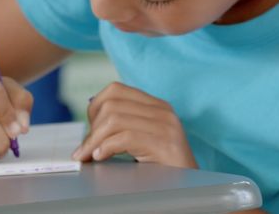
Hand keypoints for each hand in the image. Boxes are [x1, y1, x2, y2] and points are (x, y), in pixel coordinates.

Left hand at [71, 81, 196, 168]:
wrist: (191, 188)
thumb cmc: (162, 168)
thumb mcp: (141, 141)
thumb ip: (122, 127)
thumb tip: (88, 130)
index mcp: (156, 105)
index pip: (116, 90)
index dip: (95, 108)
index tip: (89, 130)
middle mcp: (163, 111)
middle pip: (111, 104)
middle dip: (92, 128)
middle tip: (86, 149)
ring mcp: (166, 125)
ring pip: (114, 119)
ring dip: (94, 140)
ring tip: (90, 156)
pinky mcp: (165, 143)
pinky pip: (125, 137)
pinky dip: (106, 147)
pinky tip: (101, 157)